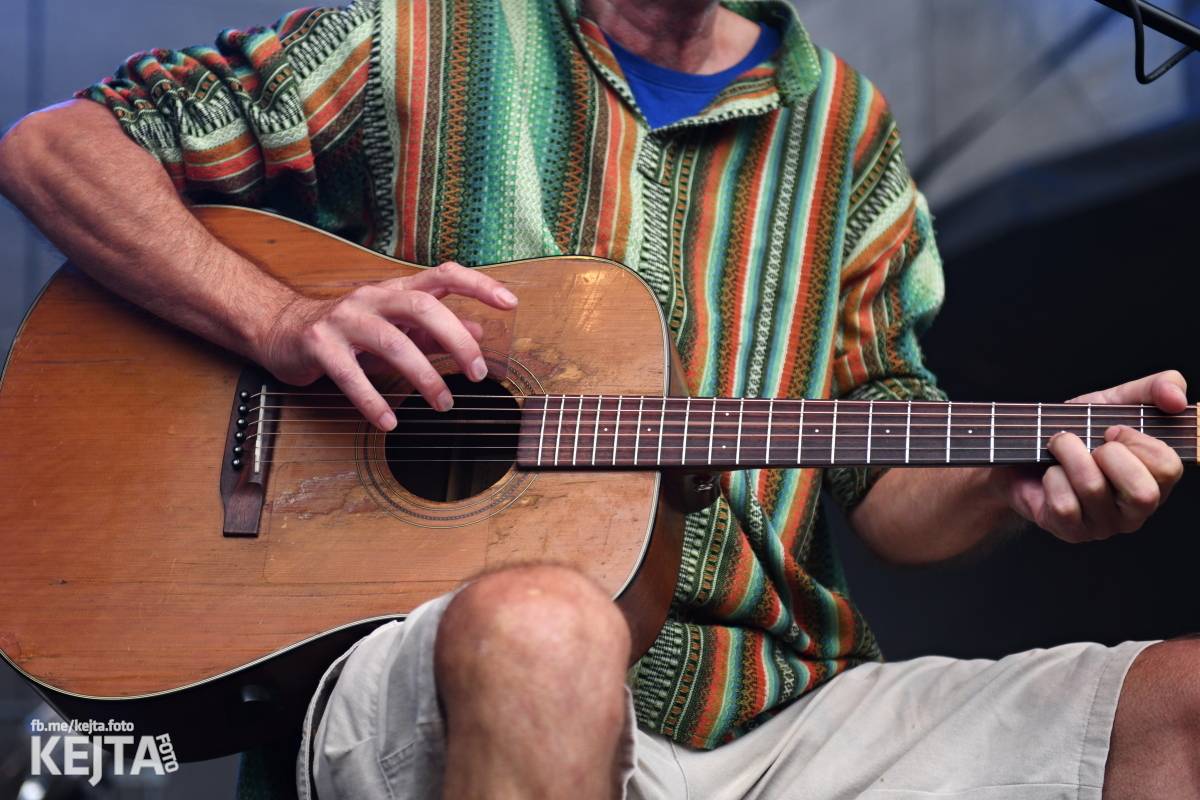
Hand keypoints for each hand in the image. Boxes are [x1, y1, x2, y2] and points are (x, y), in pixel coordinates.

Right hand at [257, 262, 517, 429]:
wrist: (281, 330)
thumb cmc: (349, 330)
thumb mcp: (396, 327)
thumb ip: (435, 331)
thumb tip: (479, 330)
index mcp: (395, 290)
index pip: (443, 275)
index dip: (478, 284)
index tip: (511, 303)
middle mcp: (372, 298)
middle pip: (421, 306)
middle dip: (456, 339)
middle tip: (476, 374)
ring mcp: (344, 319)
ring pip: (391, 342)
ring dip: (423, 376)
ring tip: (443, 404)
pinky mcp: (319, 345)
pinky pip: (350, 375)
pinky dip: (373, 401)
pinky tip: (390, 422)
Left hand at [995, 370, 1187, 542]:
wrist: (1022, 452)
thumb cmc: (1077, 432)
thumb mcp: (1115, 402)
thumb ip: (1154, 389)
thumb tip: (1177, 398)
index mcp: (1155, 479)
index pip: (1169, 469)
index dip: (1138, 442)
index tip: (1112, 430)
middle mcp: (1136, 510)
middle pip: (1143, 494)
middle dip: (1108, 455)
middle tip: (1090, 444)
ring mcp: (1104, 525)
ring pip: (1094, 490)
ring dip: (1069, 455)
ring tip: (1060, 445)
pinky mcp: (1071, 532)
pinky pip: (1064, 505)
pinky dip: (1051, 478)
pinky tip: (1050, 473)